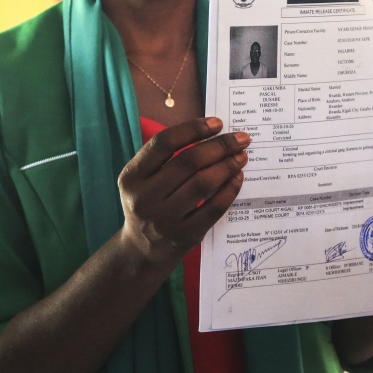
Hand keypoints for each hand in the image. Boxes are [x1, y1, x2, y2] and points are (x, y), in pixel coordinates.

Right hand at [117, 117, 248, 268]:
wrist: (142, 249)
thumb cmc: (149, 203)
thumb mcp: (143, 180)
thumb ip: (166, 158)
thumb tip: (210, 133)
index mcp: (132, 176)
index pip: (164, 143)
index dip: (193, 129)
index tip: (217, 123)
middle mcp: (144, 197)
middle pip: (188, 162)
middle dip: (219, 146)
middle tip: (241, 138)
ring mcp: (164, 219)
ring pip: (202, 184)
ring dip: (227, 166)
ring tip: (241, 156)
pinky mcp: (185, 236)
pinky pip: (213, 208)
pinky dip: (229, 190)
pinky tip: (237, 178)